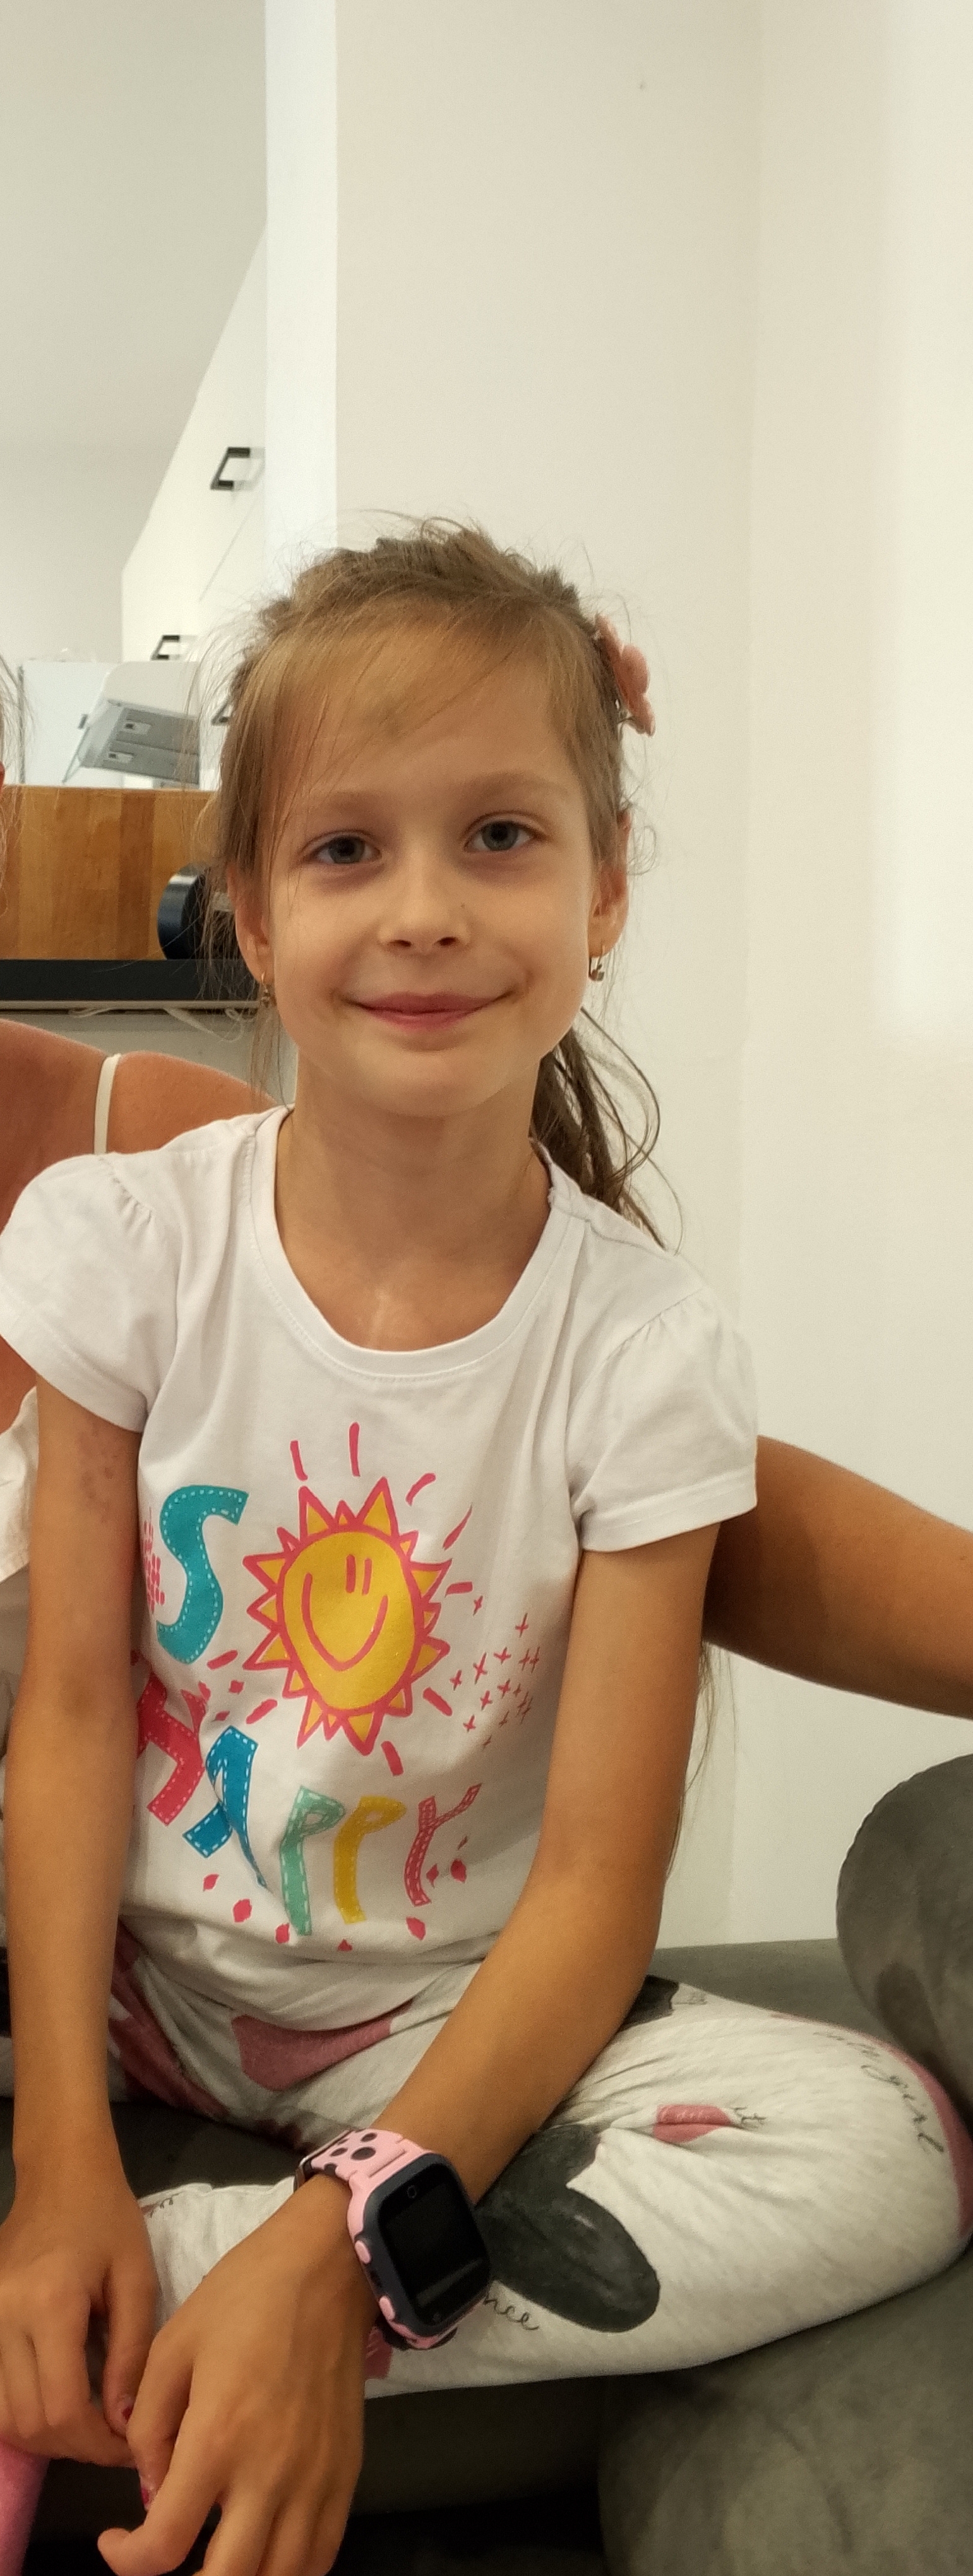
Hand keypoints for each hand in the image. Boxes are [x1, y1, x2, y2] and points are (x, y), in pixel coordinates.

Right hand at [0, 2157, 156, 2463]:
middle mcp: (4, 2318)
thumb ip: (131, 2353)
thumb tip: (122, 2422)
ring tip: (89, 2426)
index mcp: (49, 2304)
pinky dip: (23, 2415)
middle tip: (114, 2441)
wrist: (60, 2176)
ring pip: (4, 2418)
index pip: (63, 2406)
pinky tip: (56, 2405)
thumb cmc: (108, 2220)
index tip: (130, 2444)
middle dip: (76, 2446)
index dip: (98, 2442)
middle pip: (30, 2421)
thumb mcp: (137, 2280)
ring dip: (47, 2437)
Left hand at [97, 2179, 376, 2575]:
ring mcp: (315, 2481)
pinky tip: (261, 2554)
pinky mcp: (346, 2475)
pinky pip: (320, 2556)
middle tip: (166, 2554)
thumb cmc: (244, 2297)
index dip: (127, 2560)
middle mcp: (270, 2474)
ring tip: (212, 2557)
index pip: (165, 2545)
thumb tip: (154, 2493)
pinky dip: (287, 2571)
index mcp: (217, 2438)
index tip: (115, 2541)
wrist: (328, 2267)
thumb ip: (150, 2429)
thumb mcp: (172, 2347)